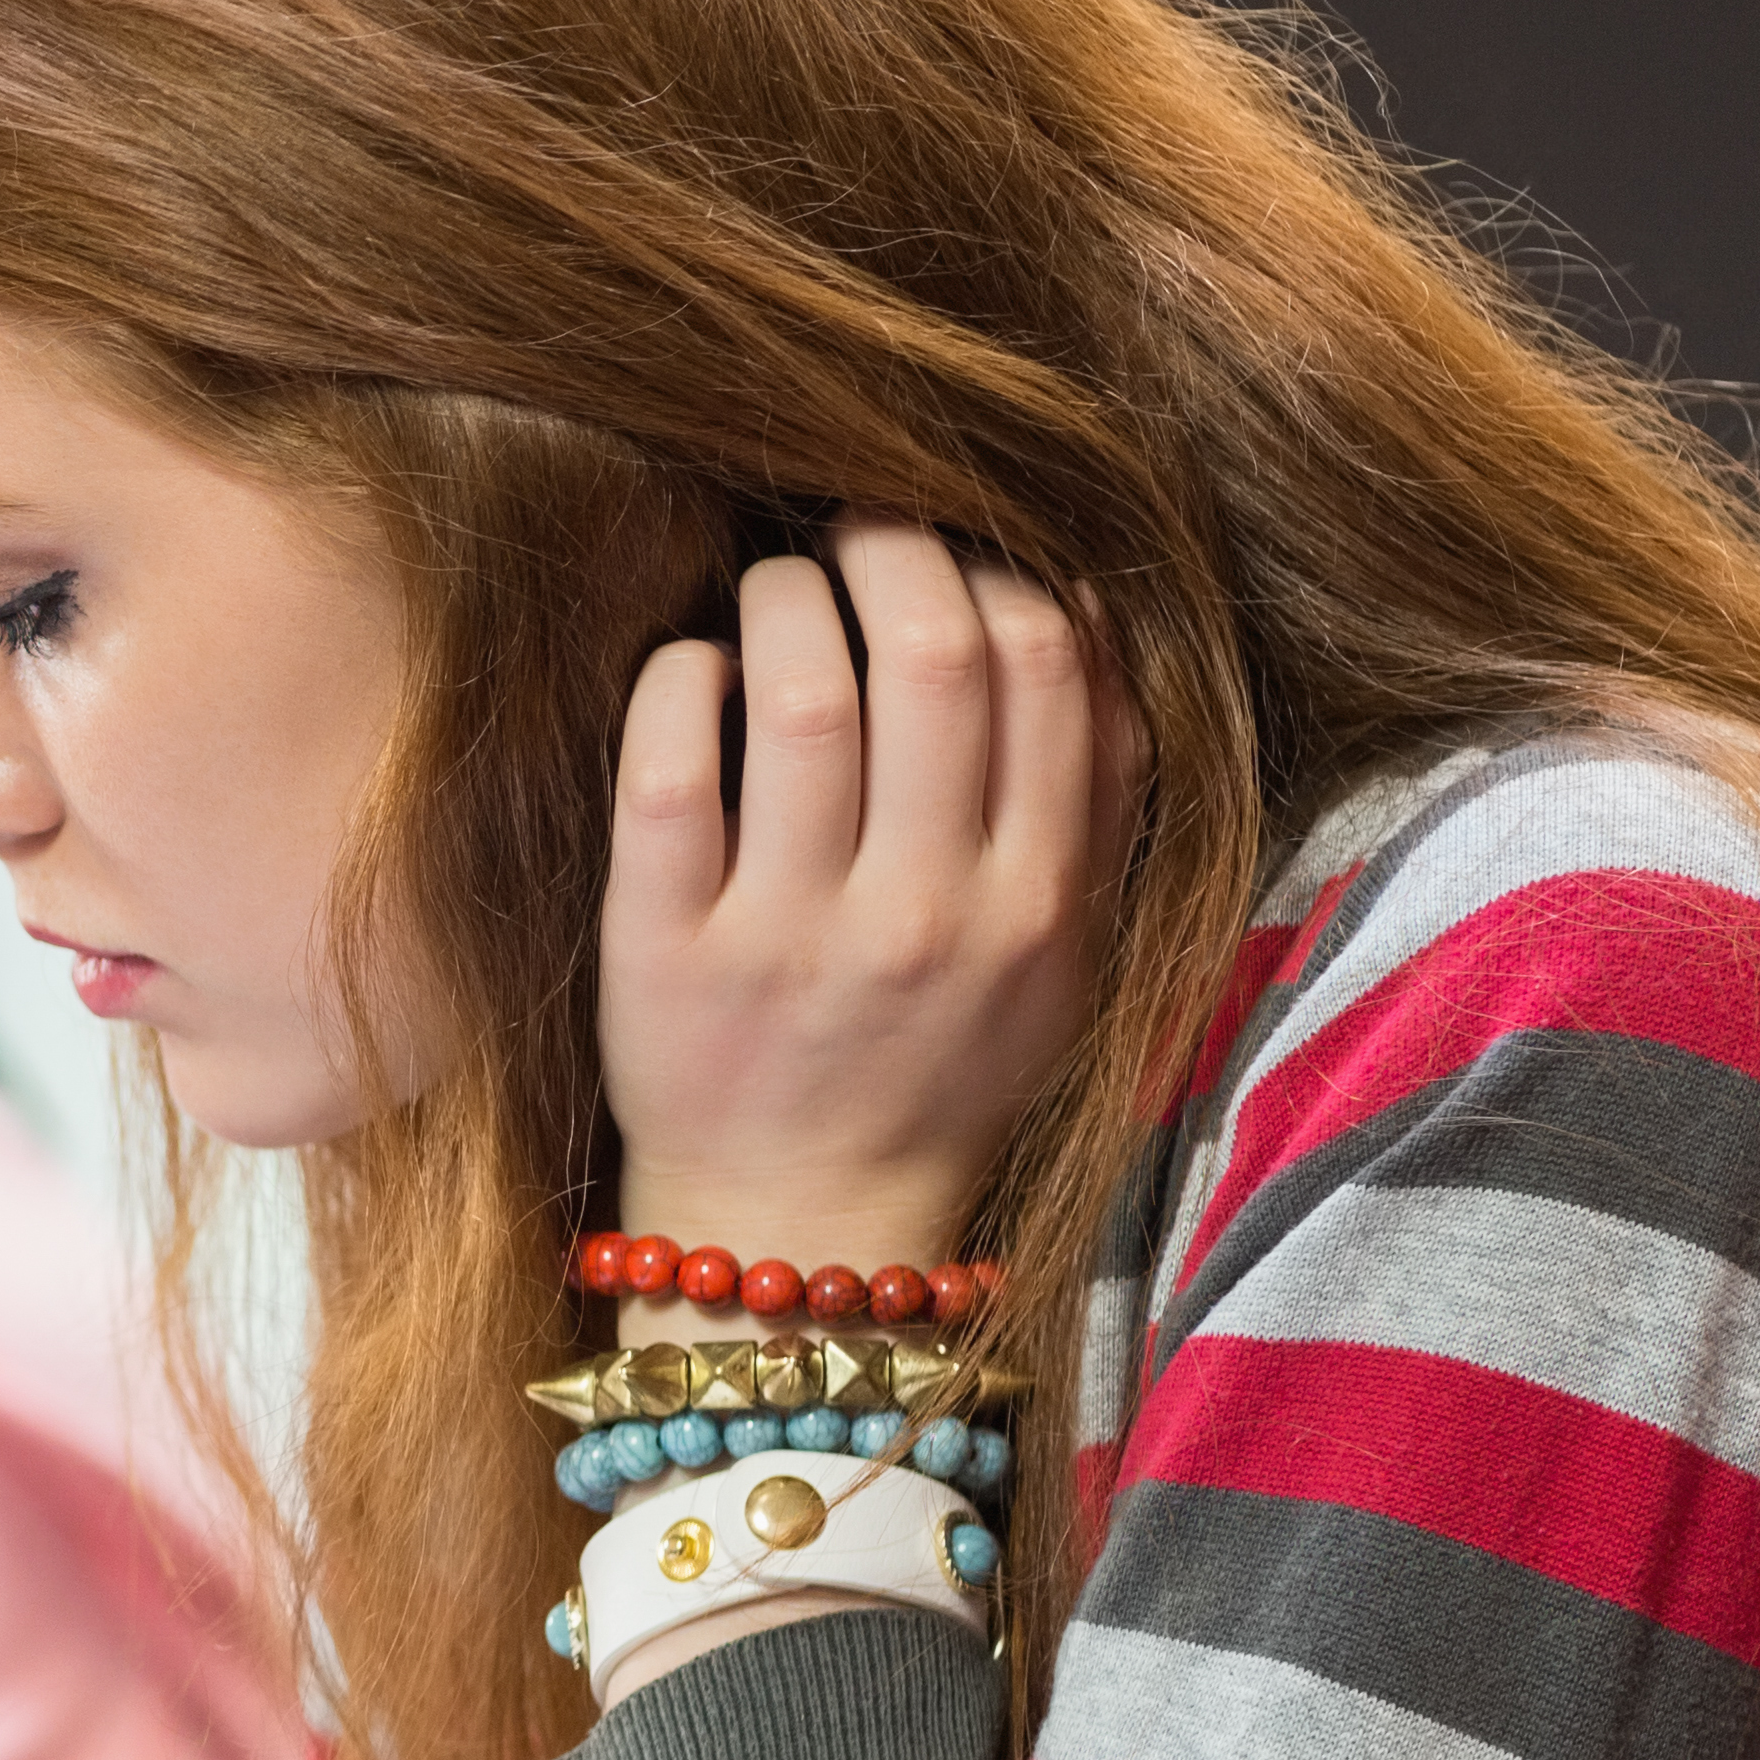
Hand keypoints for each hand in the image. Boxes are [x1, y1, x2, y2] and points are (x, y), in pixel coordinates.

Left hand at [602, 515, 1141, 1279]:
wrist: (803, 1232)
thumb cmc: (936, 1067)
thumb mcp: (1066, 952)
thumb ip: (1098, 795)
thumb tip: (1088, 602)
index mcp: (1040, 903)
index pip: (1049, 666)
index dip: (997, 563)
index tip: (951, 542)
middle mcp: (924, 915)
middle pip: (934, 651)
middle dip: (890, 547)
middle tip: (850, 528)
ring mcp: (789, 935)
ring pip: (802, 692)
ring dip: (784, 596)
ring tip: (775, 590)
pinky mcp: (662, 954)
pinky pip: (667, 769)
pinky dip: (678, 679)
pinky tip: (690, 667)